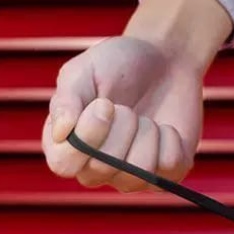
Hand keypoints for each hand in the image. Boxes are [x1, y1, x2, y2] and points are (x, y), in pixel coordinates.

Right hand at [42, 35, 203, 190]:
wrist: (165, 59)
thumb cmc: (117, 65)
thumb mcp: (83, 71)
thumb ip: (66, 99)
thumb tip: (62, 132)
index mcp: (65, 146)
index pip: (64, 165)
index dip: (87, 136)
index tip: (104, 103)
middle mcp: (95, 168)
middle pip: (103, 168)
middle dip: (121, 126)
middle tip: (127, 107)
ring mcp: (132, 174)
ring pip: (139, 171)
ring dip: (147, 133)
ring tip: (145, 118)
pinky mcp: (167, 172)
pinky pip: (170, 166)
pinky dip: (171, 138)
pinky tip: (165, 127)